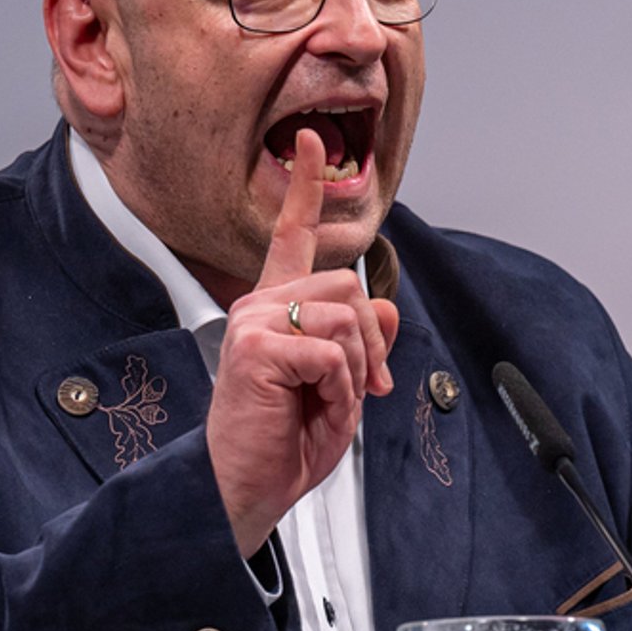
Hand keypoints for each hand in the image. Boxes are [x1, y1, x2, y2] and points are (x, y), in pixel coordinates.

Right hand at [206, 168, 398, 555]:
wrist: (245, 487)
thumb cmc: (282, 441)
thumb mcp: (341, 387)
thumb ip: (364, 343)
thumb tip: (386, 312)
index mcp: (276, 309)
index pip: (292, 235)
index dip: (306, 187)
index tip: (313, 143)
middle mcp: (261, 306)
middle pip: (350, 286)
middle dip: (370, 342)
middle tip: (359, 388)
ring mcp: (255, 322)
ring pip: (348, 319)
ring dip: (353, 373)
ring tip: (323, 403)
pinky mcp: (257, 347)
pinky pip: (332, 353)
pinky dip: (338, 389)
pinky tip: (309, 407)